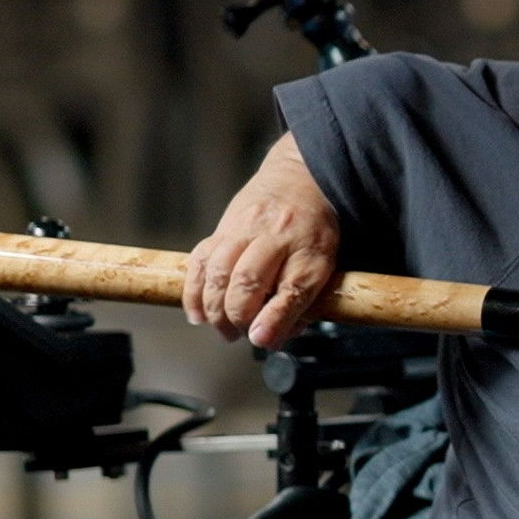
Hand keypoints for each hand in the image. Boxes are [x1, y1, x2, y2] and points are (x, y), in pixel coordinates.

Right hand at [184, 137, 341, 348]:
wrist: (299, 179)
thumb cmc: (314, 231)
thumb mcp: (324, 266)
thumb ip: (303, 302)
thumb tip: (269, 338)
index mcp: (311, 248)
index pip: (293, 287)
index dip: (274, 318)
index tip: (260, 338)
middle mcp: (276, 235)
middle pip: (248, 280)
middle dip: (237, 316)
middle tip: (239, 335)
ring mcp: (245, 228)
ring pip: (219, 270)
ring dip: (214, 308)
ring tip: (221, 328)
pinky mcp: (222, 227)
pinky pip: (200, 259)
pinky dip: (194, 290)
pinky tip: (197, 312)